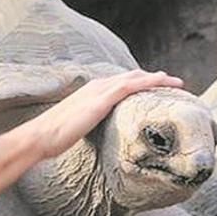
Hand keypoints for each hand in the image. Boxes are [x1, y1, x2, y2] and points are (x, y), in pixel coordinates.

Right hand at [21, 70, 183, 158]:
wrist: (40, 137)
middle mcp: (96, 86)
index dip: (137, 84)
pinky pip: (132, 85)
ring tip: (175, 82)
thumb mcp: (75, 129)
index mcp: (89, 92)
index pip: (118, 83)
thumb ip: (87, 128)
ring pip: (135, 78)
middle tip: (170, 82)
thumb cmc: (53, 138)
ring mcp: (99, 91)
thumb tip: (94, 139)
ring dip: (157, 78)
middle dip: (151, 78)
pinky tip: (164, 83)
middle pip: (130, 77)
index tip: (153, 88)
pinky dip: (150, 82)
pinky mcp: (102, 99)